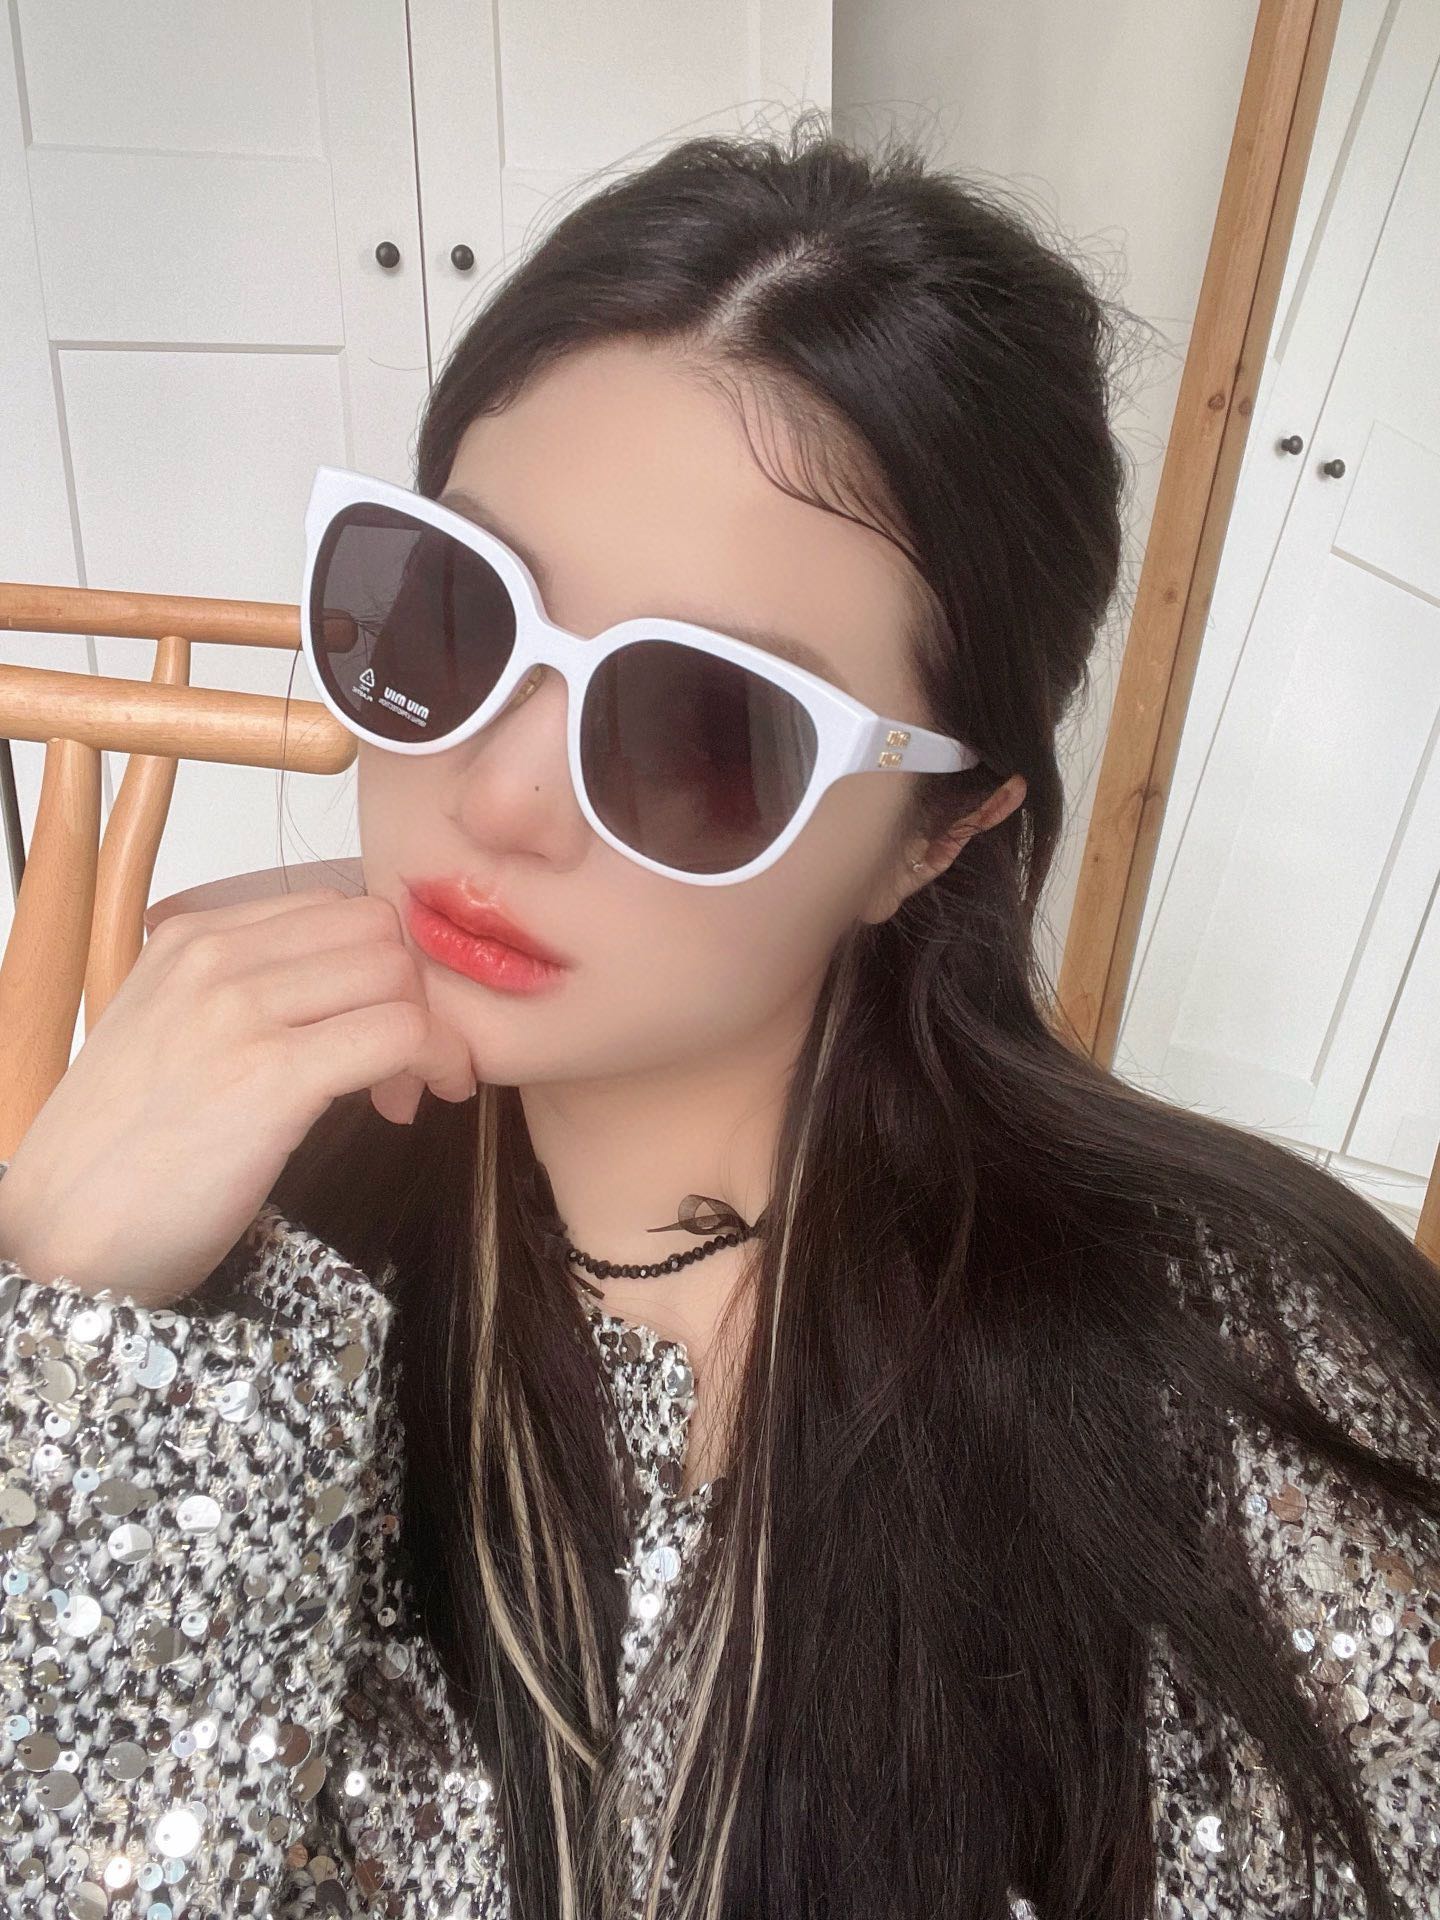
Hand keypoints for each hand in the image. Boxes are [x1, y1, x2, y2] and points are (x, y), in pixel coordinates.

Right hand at [0, 887, 474, 1305]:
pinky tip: (402, 1108)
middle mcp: (214, 958)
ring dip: (424, 1033)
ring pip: (398, 975)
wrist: (62, 1235)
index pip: (334, 910)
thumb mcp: (167, 1034)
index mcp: (191, 939)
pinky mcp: (272, 1075)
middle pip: (377, 932)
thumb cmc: (120, 1153)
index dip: (374, 969)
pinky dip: (429, 1064)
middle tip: (396, 1068)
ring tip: (396, 1094)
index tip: (370, 1032)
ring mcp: (240, 1010)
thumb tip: (342, 996)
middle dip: (409, 994)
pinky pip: (401, 1033)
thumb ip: (242, 995)